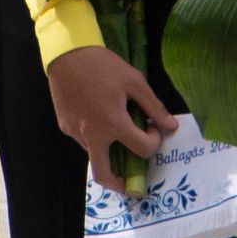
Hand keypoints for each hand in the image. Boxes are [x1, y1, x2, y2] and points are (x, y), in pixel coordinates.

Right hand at [48, 44, 175, 174]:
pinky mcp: (65, 126)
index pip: (141, 149)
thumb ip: (153, 106)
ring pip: (95, 154)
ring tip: (116, 128)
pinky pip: (83, 139)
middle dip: (119, 184)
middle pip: (104, 174)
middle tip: (129, 182)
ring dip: (109, 150)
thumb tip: (170, 126)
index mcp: (113, 123)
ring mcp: (75, 132)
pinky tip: (98, 115)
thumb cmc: (103, 65)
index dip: (153, 141)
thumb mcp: (134, 81)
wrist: (67, 53)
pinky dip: (95, 137)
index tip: (151, 127)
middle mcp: (92, 135)